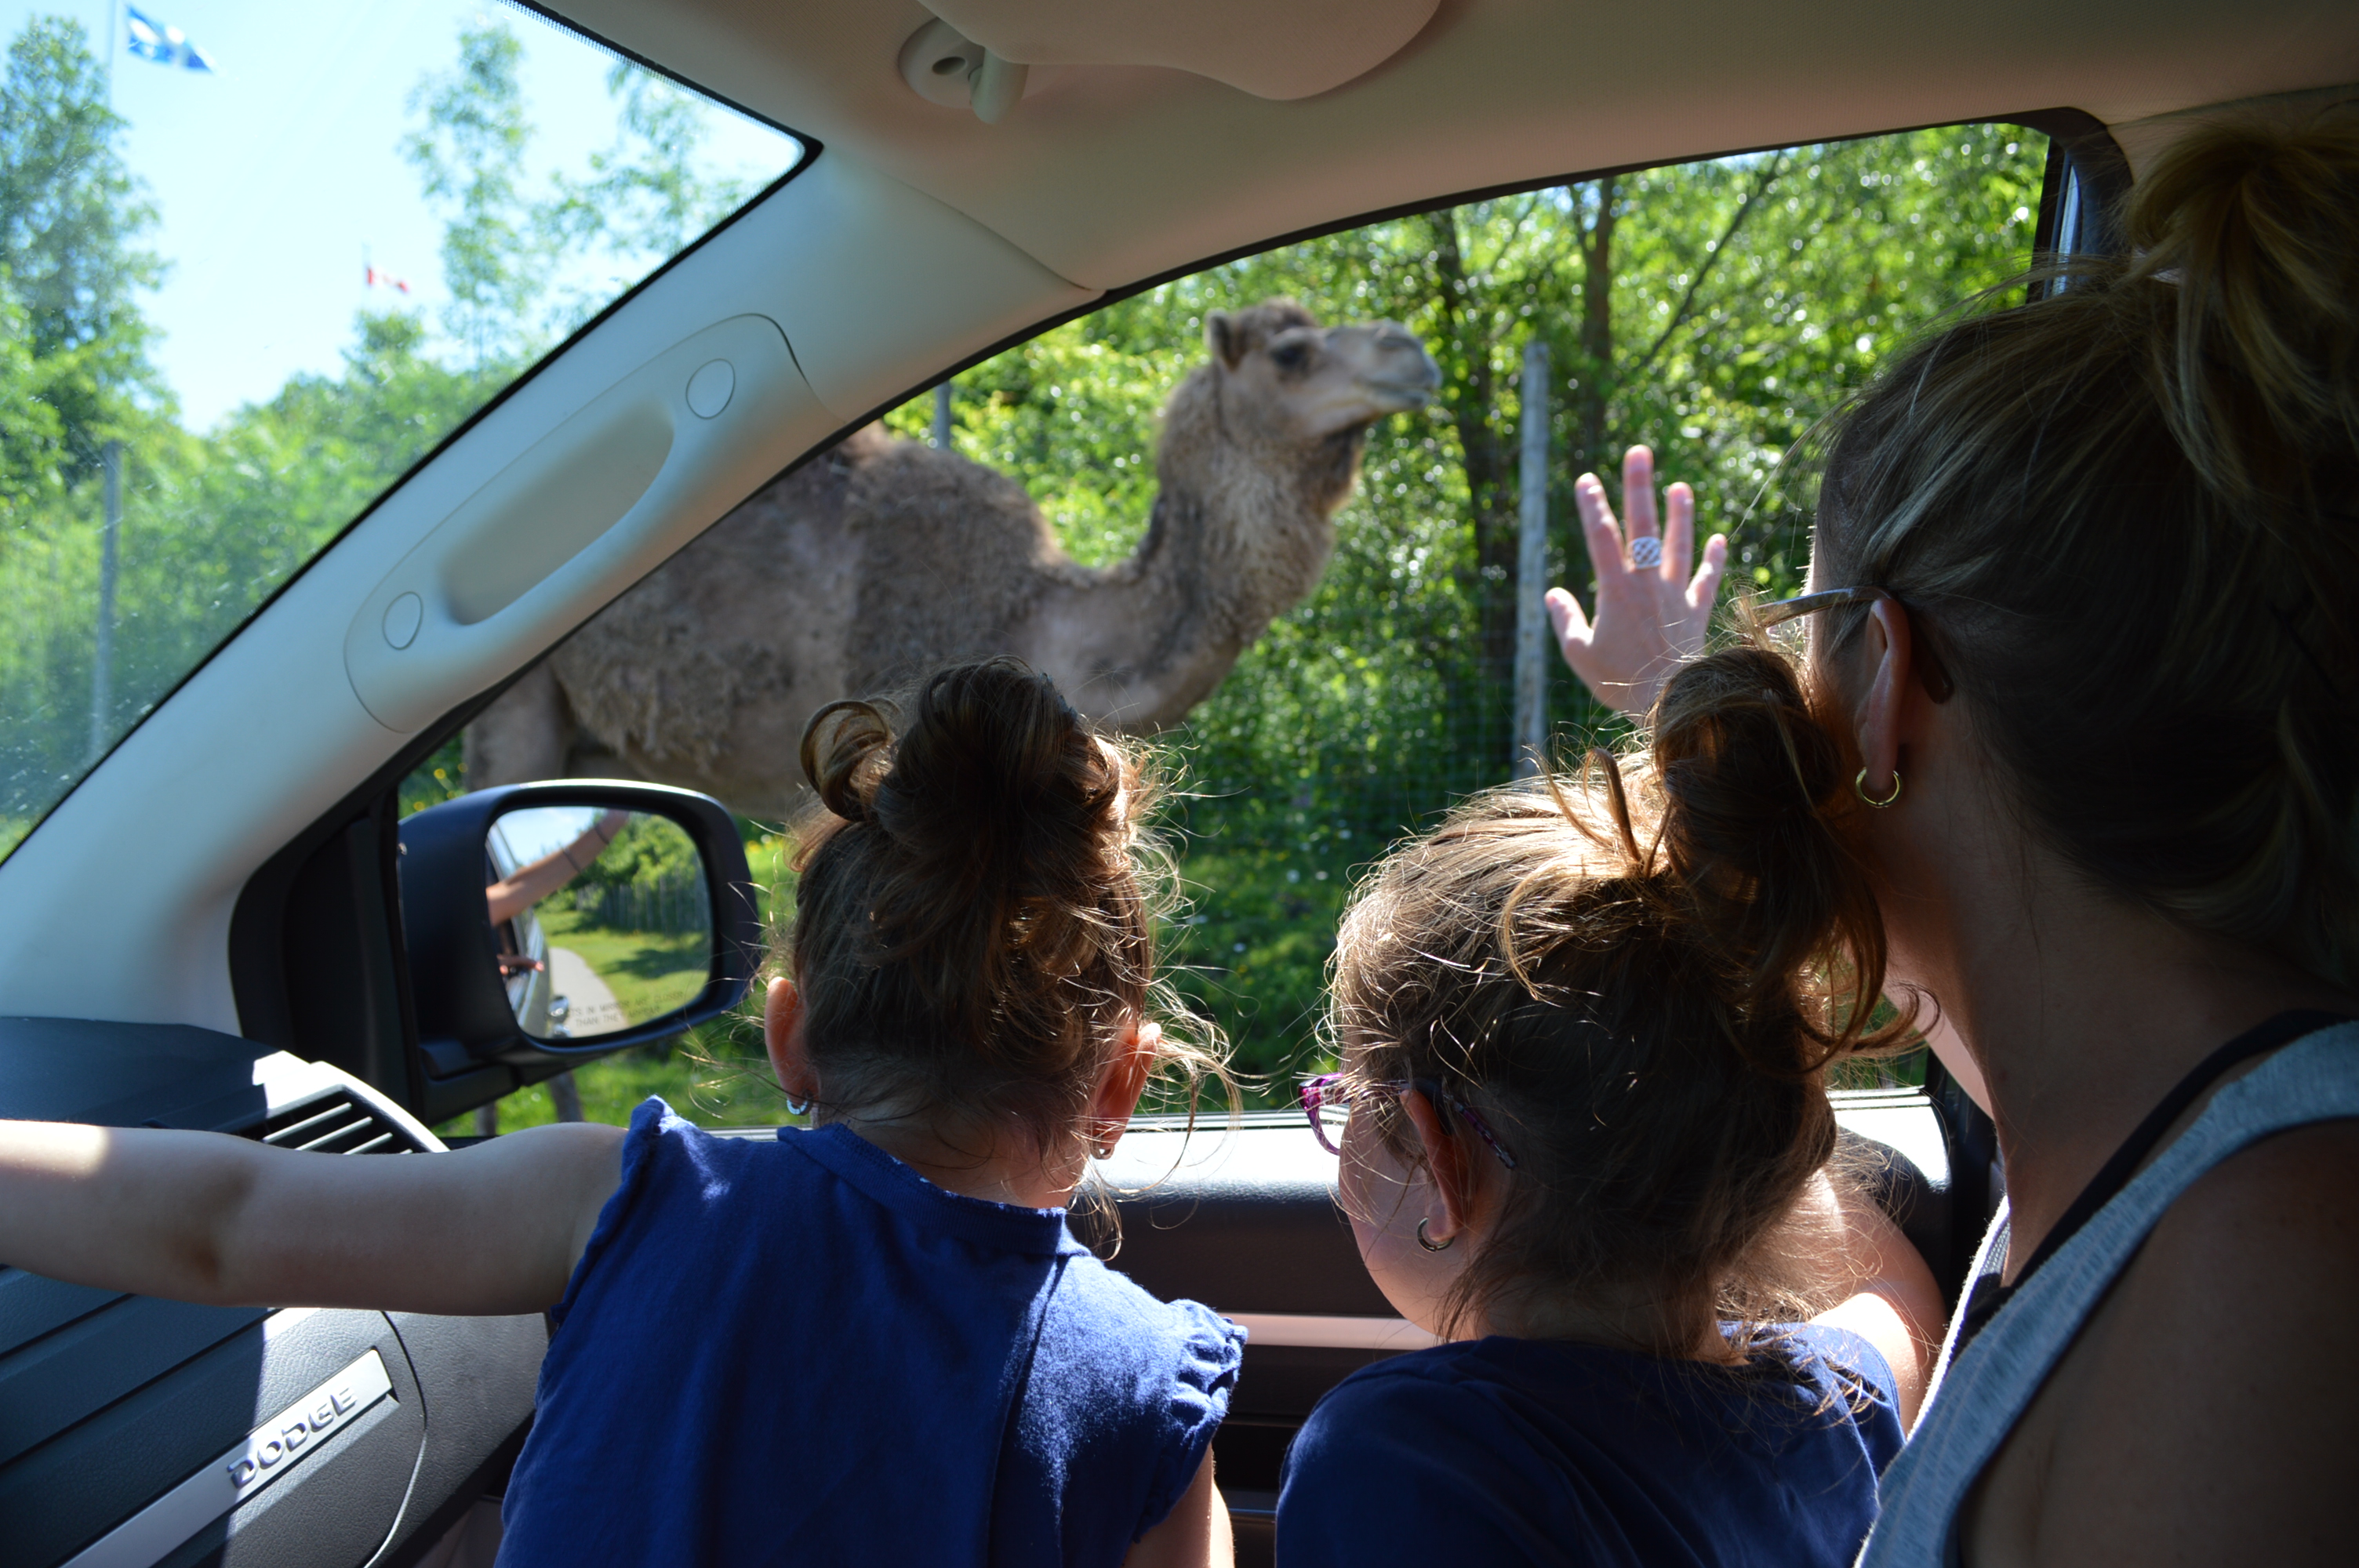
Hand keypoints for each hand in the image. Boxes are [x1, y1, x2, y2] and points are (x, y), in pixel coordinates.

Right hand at [1545, 446, 1727, 718]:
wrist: (1671, 702)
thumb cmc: (1619, 682)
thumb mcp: (1579, 655)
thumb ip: (1565, 620)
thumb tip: (1553, 594)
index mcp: (1615, 590)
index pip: (1600, 537)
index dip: (1592, 506)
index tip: (1587, 479)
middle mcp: (1646, 583)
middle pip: (1642, 526)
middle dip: (1639, 487)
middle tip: (1640, 453)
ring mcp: (1674, 594)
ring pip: (1678, 545)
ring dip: (1680, 514)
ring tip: (1680, 487)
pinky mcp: (1695, 611)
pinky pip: (1706, 580)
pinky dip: (1714, 560)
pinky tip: (1719, 539)